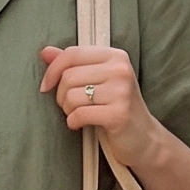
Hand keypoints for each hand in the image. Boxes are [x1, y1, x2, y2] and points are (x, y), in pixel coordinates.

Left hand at [39, 45, 156, 163]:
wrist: (143, 137)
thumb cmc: (116, 106)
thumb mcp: (97, 79)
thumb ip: (73, 64)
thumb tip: (45, 52)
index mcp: (115, 56)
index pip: (72, 53)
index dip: (52, 70)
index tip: (46, 86)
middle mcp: (120, 70)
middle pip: (68, 76)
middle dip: (61, 95)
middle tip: (70, 106)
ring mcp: (122, 92)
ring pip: (71, 96)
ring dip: (68, 110)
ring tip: (78, 114)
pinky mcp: (118, 114)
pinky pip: (79, 114)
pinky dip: (73, 122)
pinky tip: (80, 124)